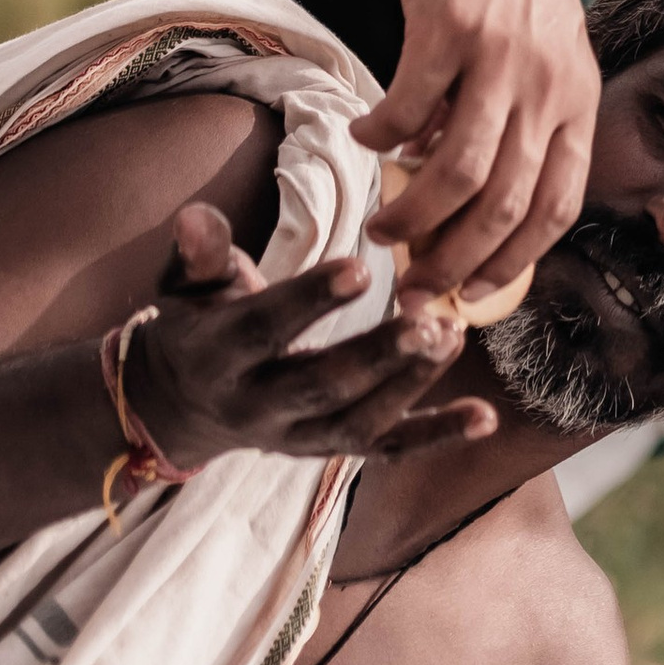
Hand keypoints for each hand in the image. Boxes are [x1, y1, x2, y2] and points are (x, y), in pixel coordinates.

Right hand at [129, 199, 497, 474]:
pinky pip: (386, 451)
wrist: (178, 407)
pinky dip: (437, 435)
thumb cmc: (195, 323)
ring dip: (411, 384)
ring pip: (358, 423)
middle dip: (377, 355)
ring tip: (454, 337)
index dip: (310, 300)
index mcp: (219, 359)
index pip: (265, 330)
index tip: (360, 266)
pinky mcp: (328, 450)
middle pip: (322, 387)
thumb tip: (196, 214)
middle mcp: (258, 409)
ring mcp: (297, 438)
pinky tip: (484, 417)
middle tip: (430, 319)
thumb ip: (200, 254)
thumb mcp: (185, 286)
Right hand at [349, 0, 595, 297]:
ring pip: (458, 173)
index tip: (469, 295)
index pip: (557, 209)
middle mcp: (547, 86)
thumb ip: (519, 124)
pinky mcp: (450, 27)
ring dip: (412, 217)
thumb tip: (453, 201)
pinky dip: (382, 136)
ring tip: (379, 228)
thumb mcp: (546, 58)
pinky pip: (410, 108)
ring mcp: (501, 57)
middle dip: (453, 264)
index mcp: (577, 102)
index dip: (512, 262)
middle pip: (504, 207)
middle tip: (411, 289)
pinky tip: (365, 137)